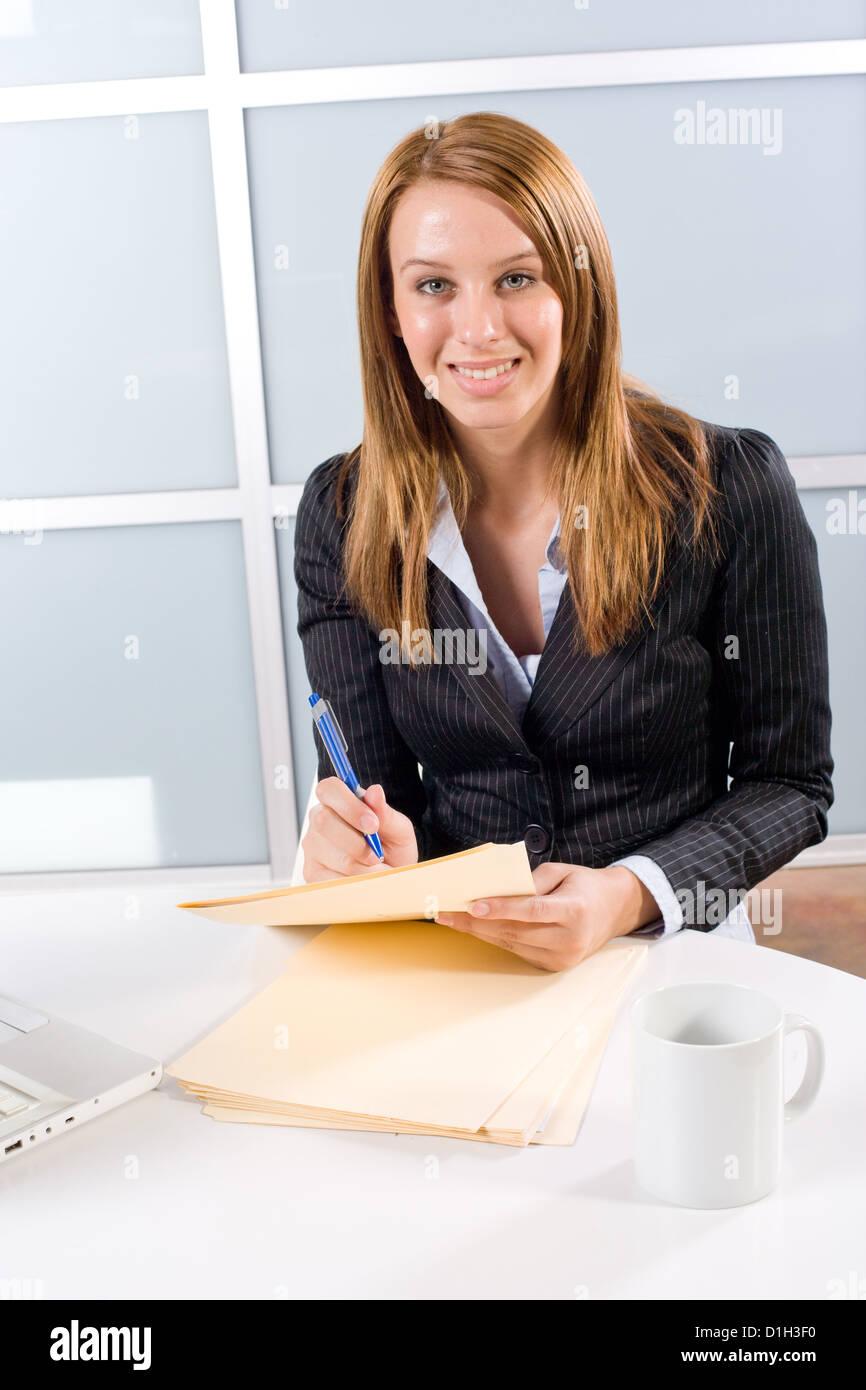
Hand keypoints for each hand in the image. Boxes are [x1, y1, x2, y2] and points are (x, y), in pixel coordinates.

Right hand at [300, 777, 418, 881]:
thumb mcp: (399, 831)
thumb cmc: (392, 850)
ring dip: (362, 866)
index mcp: (338, 802)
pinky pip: (331, 879)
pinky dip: (355, 882)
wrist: (391, 880)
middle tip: (377, 853)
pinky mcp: (312, 874)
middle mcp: (319, 822)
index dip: (349, 805)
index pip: (329, 789)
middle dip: (357, 842)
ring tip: (376, 867)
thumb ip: (387, 813)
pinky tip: (363, 879)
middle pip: (324, 821)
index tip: (372, 824)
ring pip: (332, 855)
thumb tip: (375, 792)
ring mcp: (312, 848)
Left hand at [435, 862, 660, 970]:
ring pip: (511, 943)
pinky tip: (476, 928)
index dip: (501, 909)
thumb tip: (498, 891)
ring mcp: (563, 957)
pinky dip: (495, 938)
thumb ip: (532, 880)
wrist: (616, 911)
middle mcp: (570, 939)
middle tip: (446, 913)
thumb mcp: (563, 871)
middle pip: (515, 931)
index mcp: (575, 910)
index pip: (532, 910)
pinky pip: (518, 951)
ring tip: (452, 919)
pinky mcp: (554, 966)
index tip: (473, 905)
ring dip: (479, 932)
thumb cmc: (586, 886)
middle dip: (476, 922)